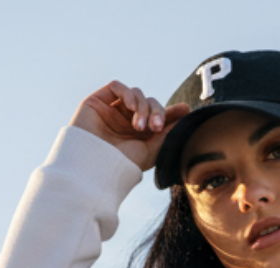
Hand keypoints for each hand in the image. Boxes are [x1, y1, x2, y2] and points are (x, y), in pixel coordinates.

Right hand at [70, 80, 186, 172]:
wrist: (93, 168)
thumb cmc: (120, 164)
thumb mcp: (151, 150)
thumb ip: (167, 132)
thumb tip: (186, 113)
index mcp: (139, 134)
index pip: (158, 116)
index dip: (171, 112)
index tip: (185, 110)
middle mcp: (126, 121)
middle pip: (149, 103)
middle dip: (157, 112)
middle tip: (156, 127)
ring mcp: (112, 110)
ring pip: (136, 95)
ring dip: (142, 107)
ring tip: (139, 127)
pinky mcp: (98, 102)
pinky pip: (117, 87)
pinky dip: (127, 94)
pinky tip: (130, 108)